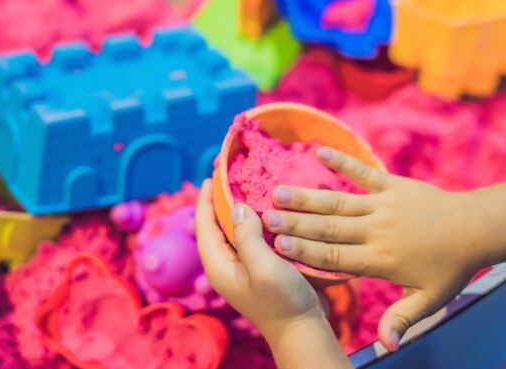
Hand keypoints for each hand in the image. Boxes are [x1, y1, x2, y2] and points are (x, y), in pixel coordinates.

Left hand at [195, 179, 322, 339]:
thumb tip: (238, 207)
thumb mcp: (263, 266)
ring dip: (237, 212)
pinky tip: (266, 212)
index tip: (210, 176)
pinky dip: (253, 224)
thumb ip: (247, 236)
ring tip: (245, 188)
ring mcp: (241, 269)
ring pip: (232, 233)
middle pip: (215, 228)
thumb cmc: (282, 301)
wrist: (301, 330)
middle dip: (219, 203)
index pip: (204, 226)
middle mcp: (225, 266)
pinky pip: (248, 240)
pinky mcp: (257, 270)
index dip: (205, 201)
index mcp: (218, 266)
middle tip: (228, 177)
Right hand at [263, 147, 484, 350]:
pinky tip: (318, 151)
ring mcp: (384, 205)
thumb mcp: (429, 300)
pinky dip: (342, 161)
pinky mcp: (393, 185)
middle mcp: (376, 231)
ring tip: (278, 191)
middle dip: (294, 224)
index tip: (275, 247)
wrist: (476, 229)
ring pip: (338, 201)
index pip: (334, 258)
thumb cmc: (450, 268)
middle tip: (264, 218)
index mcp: (380, 260)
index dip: (304, 252)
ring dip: (307, 197)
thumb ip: (401, 321)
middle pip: (329, 228)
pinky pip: (364, 172)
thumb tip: (384, 348)